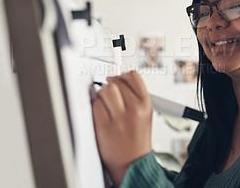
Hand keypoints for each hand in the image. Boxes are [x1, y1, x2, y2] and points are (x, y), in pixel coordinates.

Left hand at [92, 71, 152, 185]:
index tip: (115, 79)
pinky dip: (94, 108)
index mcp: (146, 104)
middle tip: (109, 97)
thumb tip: (114, 79)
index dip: (121, 76)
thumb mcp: (144, 113)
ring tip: (105, 106)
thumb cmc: (136, 138)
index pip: (132, 76)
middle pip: (115, 83)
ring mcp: (119, 118)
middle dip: (110, 87)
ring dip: (101, 97)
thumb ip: (133, 95)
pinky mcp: (104, 126)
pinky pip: (94, 105)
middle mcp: (134, 109)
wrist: (133, 163)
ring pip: (103, 91)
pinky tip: (100, 116)